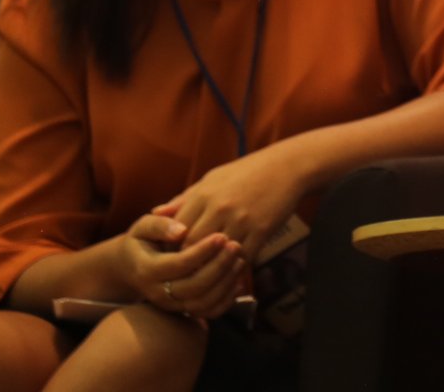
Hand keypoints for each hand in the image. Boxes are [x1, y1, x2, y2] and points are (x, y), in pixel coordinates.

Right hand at [118, 210, 244, 319]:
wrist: (131, 266)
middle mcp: (157, 292)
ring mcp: (170, 304)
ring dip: (225, 283)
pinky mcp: (182, 310)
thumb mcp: (144, 226)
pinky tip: (239, 281)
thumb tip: (182, 230)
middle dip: (219, 267)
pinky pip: (207, 312)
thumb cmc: (142, 240)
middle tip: (236, 246)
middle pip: (193, 286)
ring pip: (202, 302)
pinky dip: (226, 301)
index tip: (221, 236)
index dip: (202, 252)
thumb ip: (160, 224)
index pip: (179, 264)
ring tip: (240, 260)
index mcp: (148, 270)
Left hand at [160, 144, 307, 265]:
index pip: (177, 230)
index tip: (170, 256)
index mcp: (204, 195)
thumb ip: (183, 198)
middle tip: (185, 271)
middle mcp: (220, 208)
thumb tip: (155, 213)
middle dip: (187, 261)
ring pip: (217, 256)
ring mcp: (242, 220)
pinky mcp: (262, 230)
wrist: (288, 166)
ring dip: (210, 267)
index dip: (171, 247)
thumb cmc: (247, 171)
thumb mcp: (212, 178)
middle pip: (193, 246)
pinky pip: (242, 257)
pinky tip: (230, 270)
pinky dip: (234, 266)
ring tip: (205, 276)